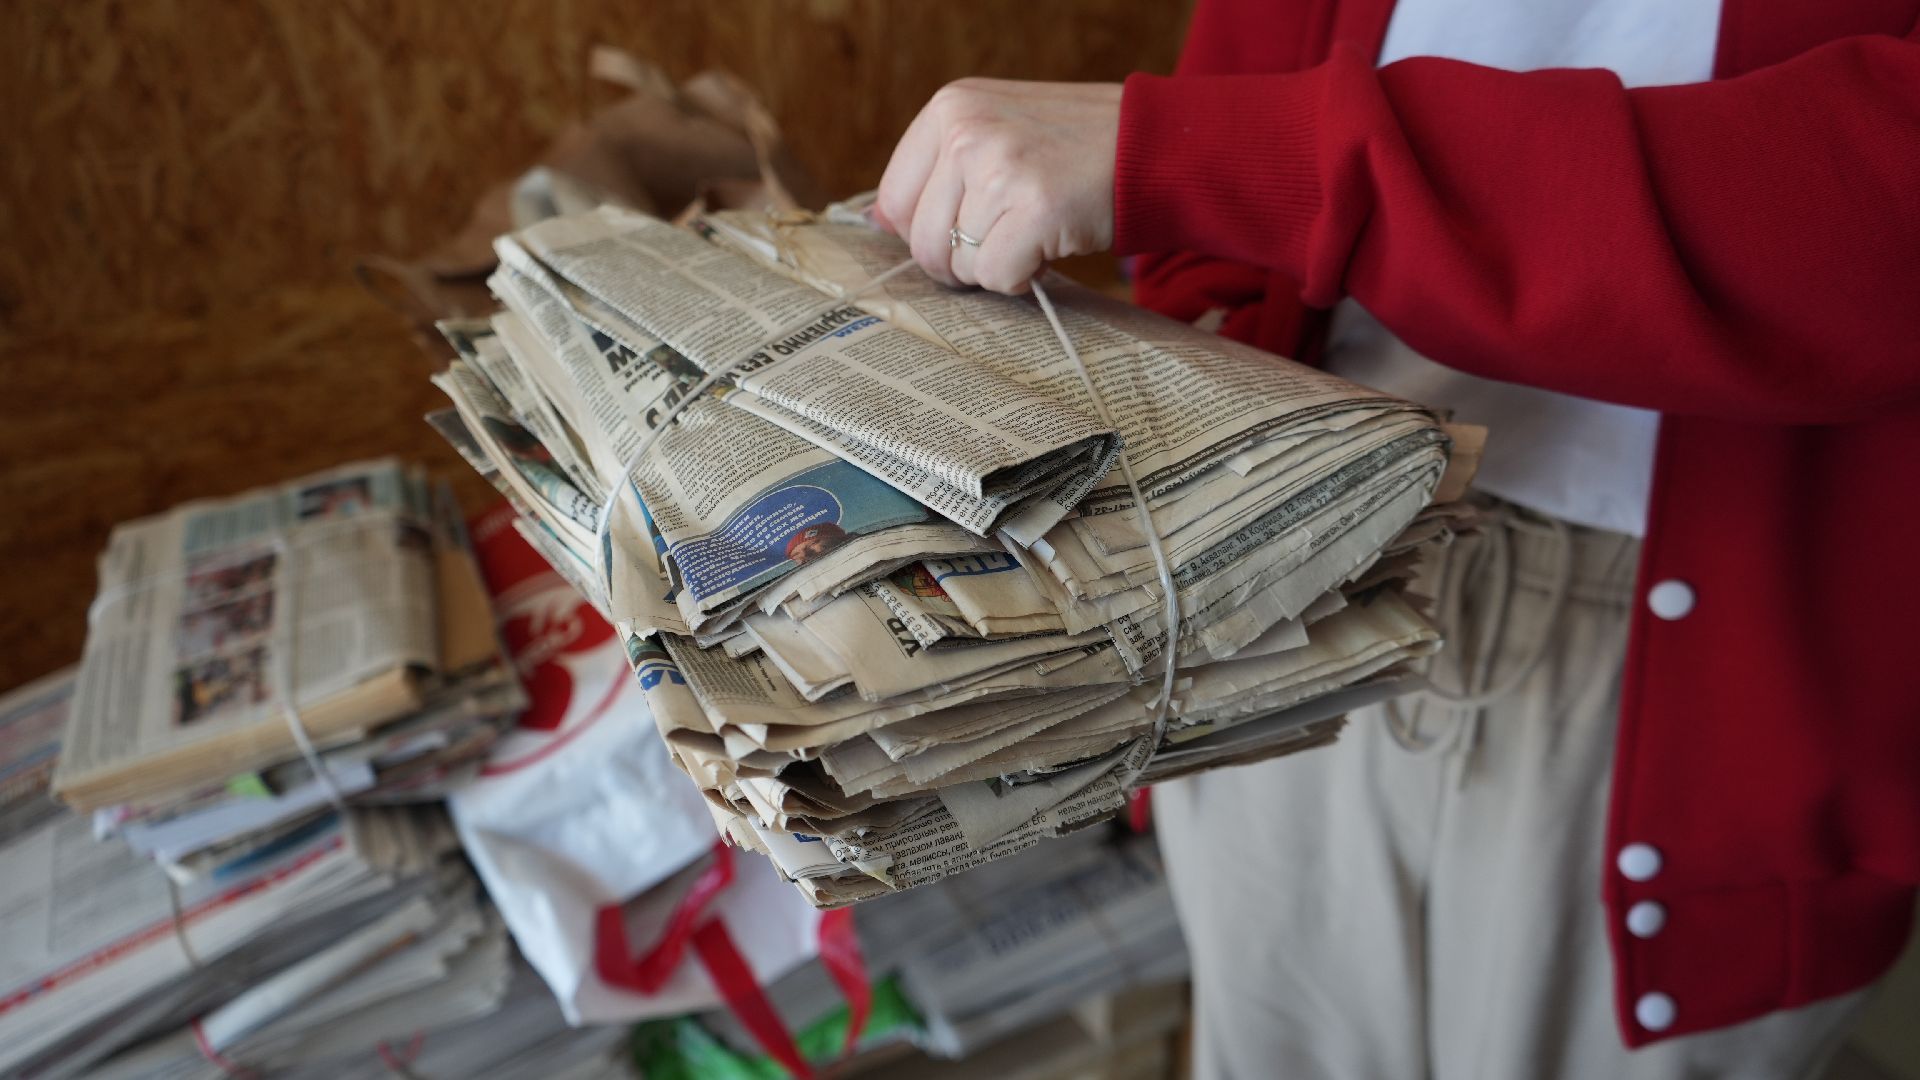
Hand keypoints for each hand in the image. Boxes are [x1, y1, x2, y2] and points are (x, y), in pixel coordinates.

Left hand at [876, 78, 1121, 293]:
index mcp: (951, 108)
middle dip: (957, 260)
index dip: (923, 232)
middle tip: (1000, 245)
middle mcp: (967, 132)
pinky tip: (1044, 252)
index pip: (892, 200)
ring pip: (958, 263)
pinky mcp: (1035, 208)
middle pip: (920, 240)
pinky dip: (1019, 279)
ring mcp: (1000, 169)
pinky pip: (996, 276)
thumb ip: (938, 166)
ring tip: (1029, 236)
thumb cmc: (1073, 146)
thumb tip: (877, 221)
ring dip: (993, 267)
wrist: (1151, 144)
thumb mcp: (996, 127)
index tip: (962, 231)